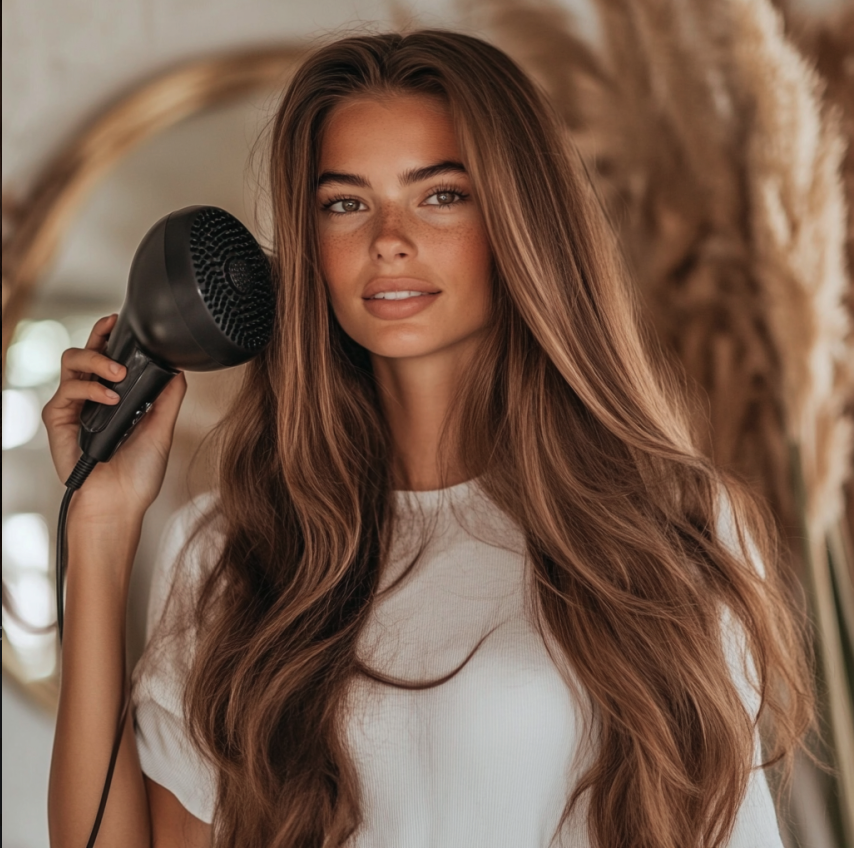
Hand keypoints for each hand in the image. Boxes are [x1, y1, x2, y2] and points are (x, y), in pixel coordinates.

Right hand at [42, 314, 186, 524]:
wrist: (119, 503)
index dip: (112, 336)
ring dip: (96, 359)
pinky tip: (110, 398)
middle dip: (99, 335)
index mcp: (115, 397)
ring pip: (71, 362)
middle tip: (115, 330)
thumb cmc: (138, 474)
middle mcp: (92, 397)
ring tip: (119, 373)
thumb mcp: (161, 429)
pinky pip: (68, 390)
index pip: (109, 357)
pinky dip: (91, 388)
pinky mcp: (59, 419)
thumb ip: (167, 398)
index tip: (121, 320)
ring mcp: (74, 406)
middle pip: (85, 351)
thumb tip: (178, 369)